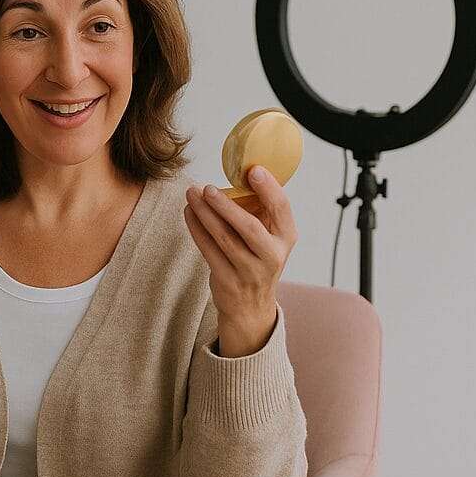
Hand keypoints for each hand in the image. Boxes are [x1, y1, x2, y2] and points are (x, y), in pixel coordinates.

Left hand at [183, 165, 297, 331]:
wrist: (251, 307)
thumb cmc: (257, 260)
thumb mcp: (269, 237)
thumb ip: (260, 211)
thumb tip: (241, 174)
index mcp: (286, 238)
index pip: (281, 209)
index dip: (269, 188)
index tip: (253, 170)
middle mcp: (272, 255)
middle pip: (249, 227)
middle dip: (226, 205)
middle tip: (207, 188)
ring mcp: (249, 271)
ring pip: (224, 238)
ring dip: (205, 214)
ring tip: (191, 195)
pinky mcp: (227, 280)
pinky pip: (209, 250)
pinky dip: (197, 229)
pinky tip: (189, 213)